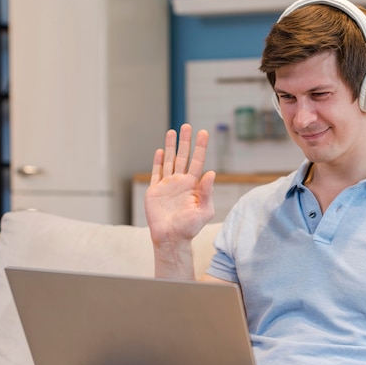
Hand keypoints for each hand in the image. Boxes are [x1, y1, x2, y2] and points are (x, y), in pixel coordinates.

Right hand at [145, 124, 215, 243]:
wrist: (171, 238)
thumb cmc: (190, 228)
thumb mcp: (204, 211)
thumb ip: (207, 192)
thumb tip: (211, 173)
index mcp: (193, 185)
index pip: (198, 161)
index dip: (200, 147)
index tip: (204, 133)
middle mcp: (181, 182)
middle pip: (183, 157)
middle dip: (185, 141)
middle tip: (187, 126)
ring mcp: (167, 185)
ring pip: (169, 161)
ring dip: (170, 146)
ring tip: (172, 131)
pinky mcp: (155, 191)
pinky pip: (156, 173)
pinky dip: (157, 161)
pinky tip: (159, 151)